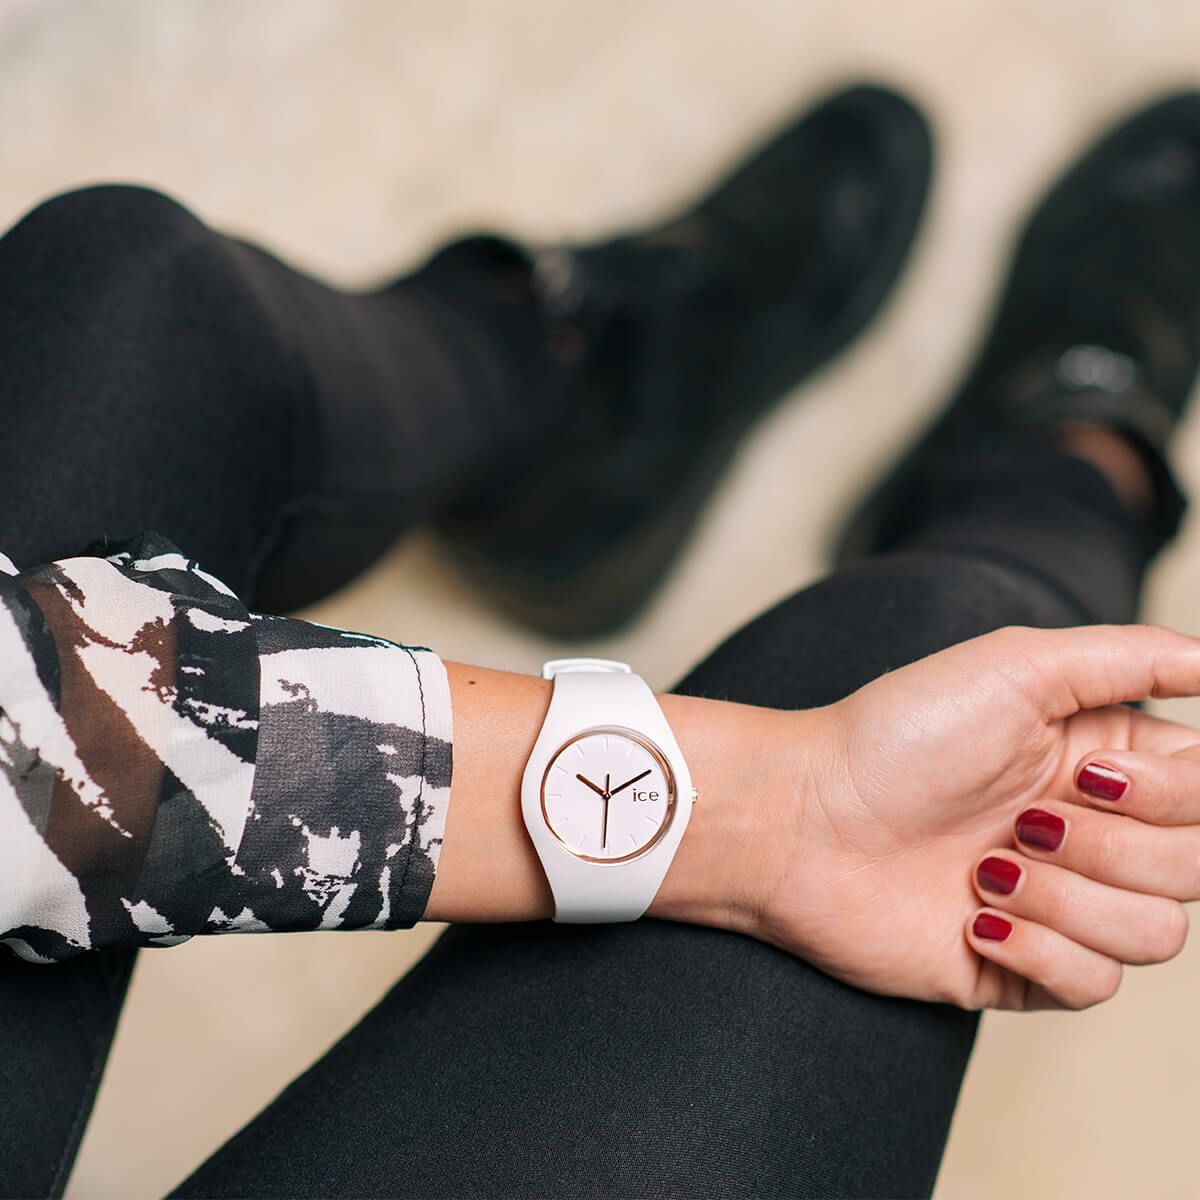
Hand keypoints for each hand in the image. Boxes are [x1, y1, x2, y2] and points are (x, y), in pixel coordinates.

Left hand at [740, 625, 1199, 1010]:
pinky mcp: (1022, 968)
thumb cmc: (896, 734)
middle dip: (1109, 846)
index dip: (1171, 796)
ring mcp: (1058, 902)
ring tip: (988, 866)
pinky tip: (973, 916)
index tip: (1085, 773)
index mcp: (1102, 761)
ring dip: (1067, 899)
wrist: (803, 821)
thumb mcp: (1018, 666)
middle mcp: (1091, 832)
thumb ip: (1135, 657)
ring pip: (1156, 934)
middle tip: (1022, 819)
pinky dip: (1039, 950)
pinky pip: (1096, 985)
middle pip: (1196, 868)